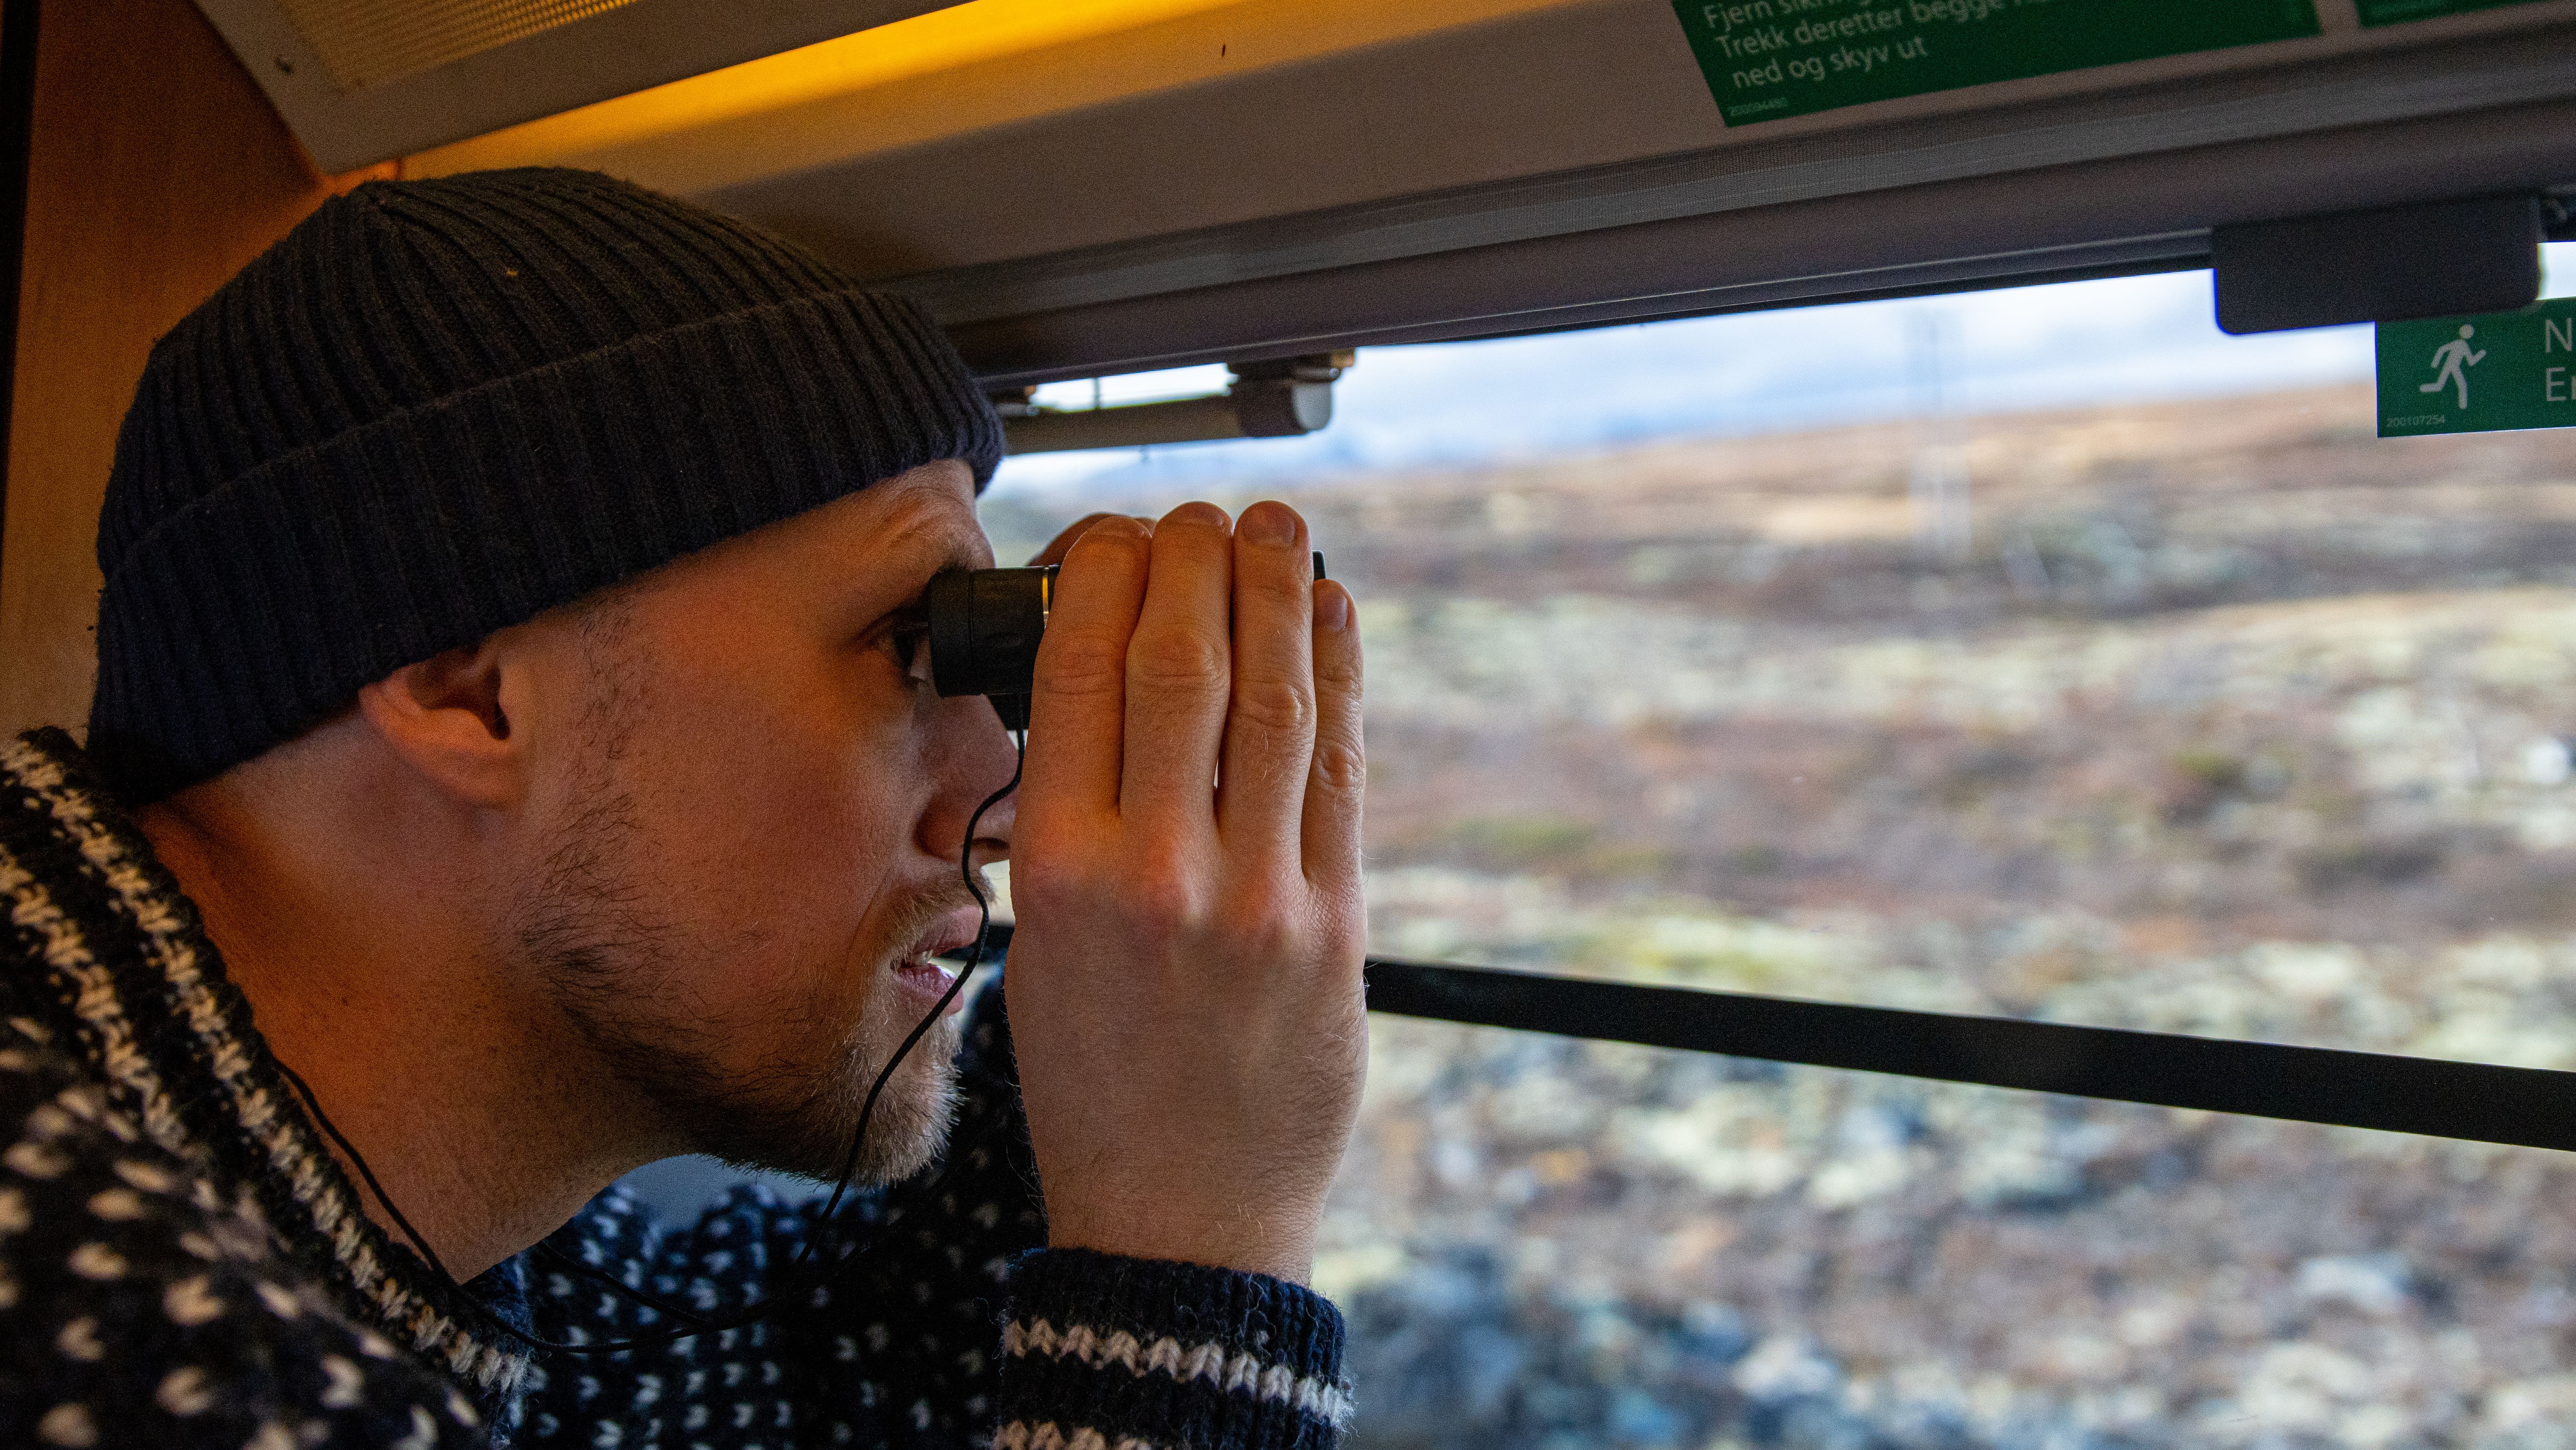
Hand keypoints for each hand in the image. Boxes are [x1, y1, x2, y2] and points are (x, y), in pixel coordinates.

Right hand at [1004, 500, 1365, 1284]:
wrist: (1181, 1219)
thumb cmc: (1098, 1087)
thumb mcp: (1039, 949)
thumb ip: (1069, 826)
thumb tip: (1110, 690)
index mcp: (1061, 879)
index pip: (1081, 677)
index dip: (1107, 579)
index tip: (1121, 537)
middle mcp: (1157, 876)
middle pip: (1183, 664)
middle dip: (1196, 564)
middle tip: (1203, 518)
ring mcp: (1258, 899)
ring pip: (1275, 699)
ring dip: (1279, 593)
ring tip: (1277, 530)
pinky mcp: (1336, 925)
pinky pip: (1342, 770)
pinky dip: (1341, 677)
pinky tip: (1333, 616)